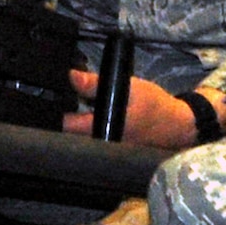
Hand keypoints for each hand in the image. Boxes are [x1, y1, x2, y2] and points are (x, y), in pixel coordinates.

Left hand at [61, 68, 225, 148]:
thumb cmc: (154, 106)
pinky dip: (90, 124)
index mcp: (100, 130)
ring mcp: (106, 148)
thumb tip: (71, 76)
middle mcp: (100, 144)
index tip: (47, 96)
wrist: (178, 125)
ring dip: (76, 118)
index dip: (53, 110)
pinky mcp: (113, 147)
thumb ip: (96, 84)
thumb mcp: (127, 87)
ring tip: (73, 100)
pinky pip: (93, 135)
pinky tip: (90, 111)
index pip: (65, 126)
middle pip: (69, 131)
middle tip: (58, 94)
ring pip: (80, 133)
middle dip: (64, 113)